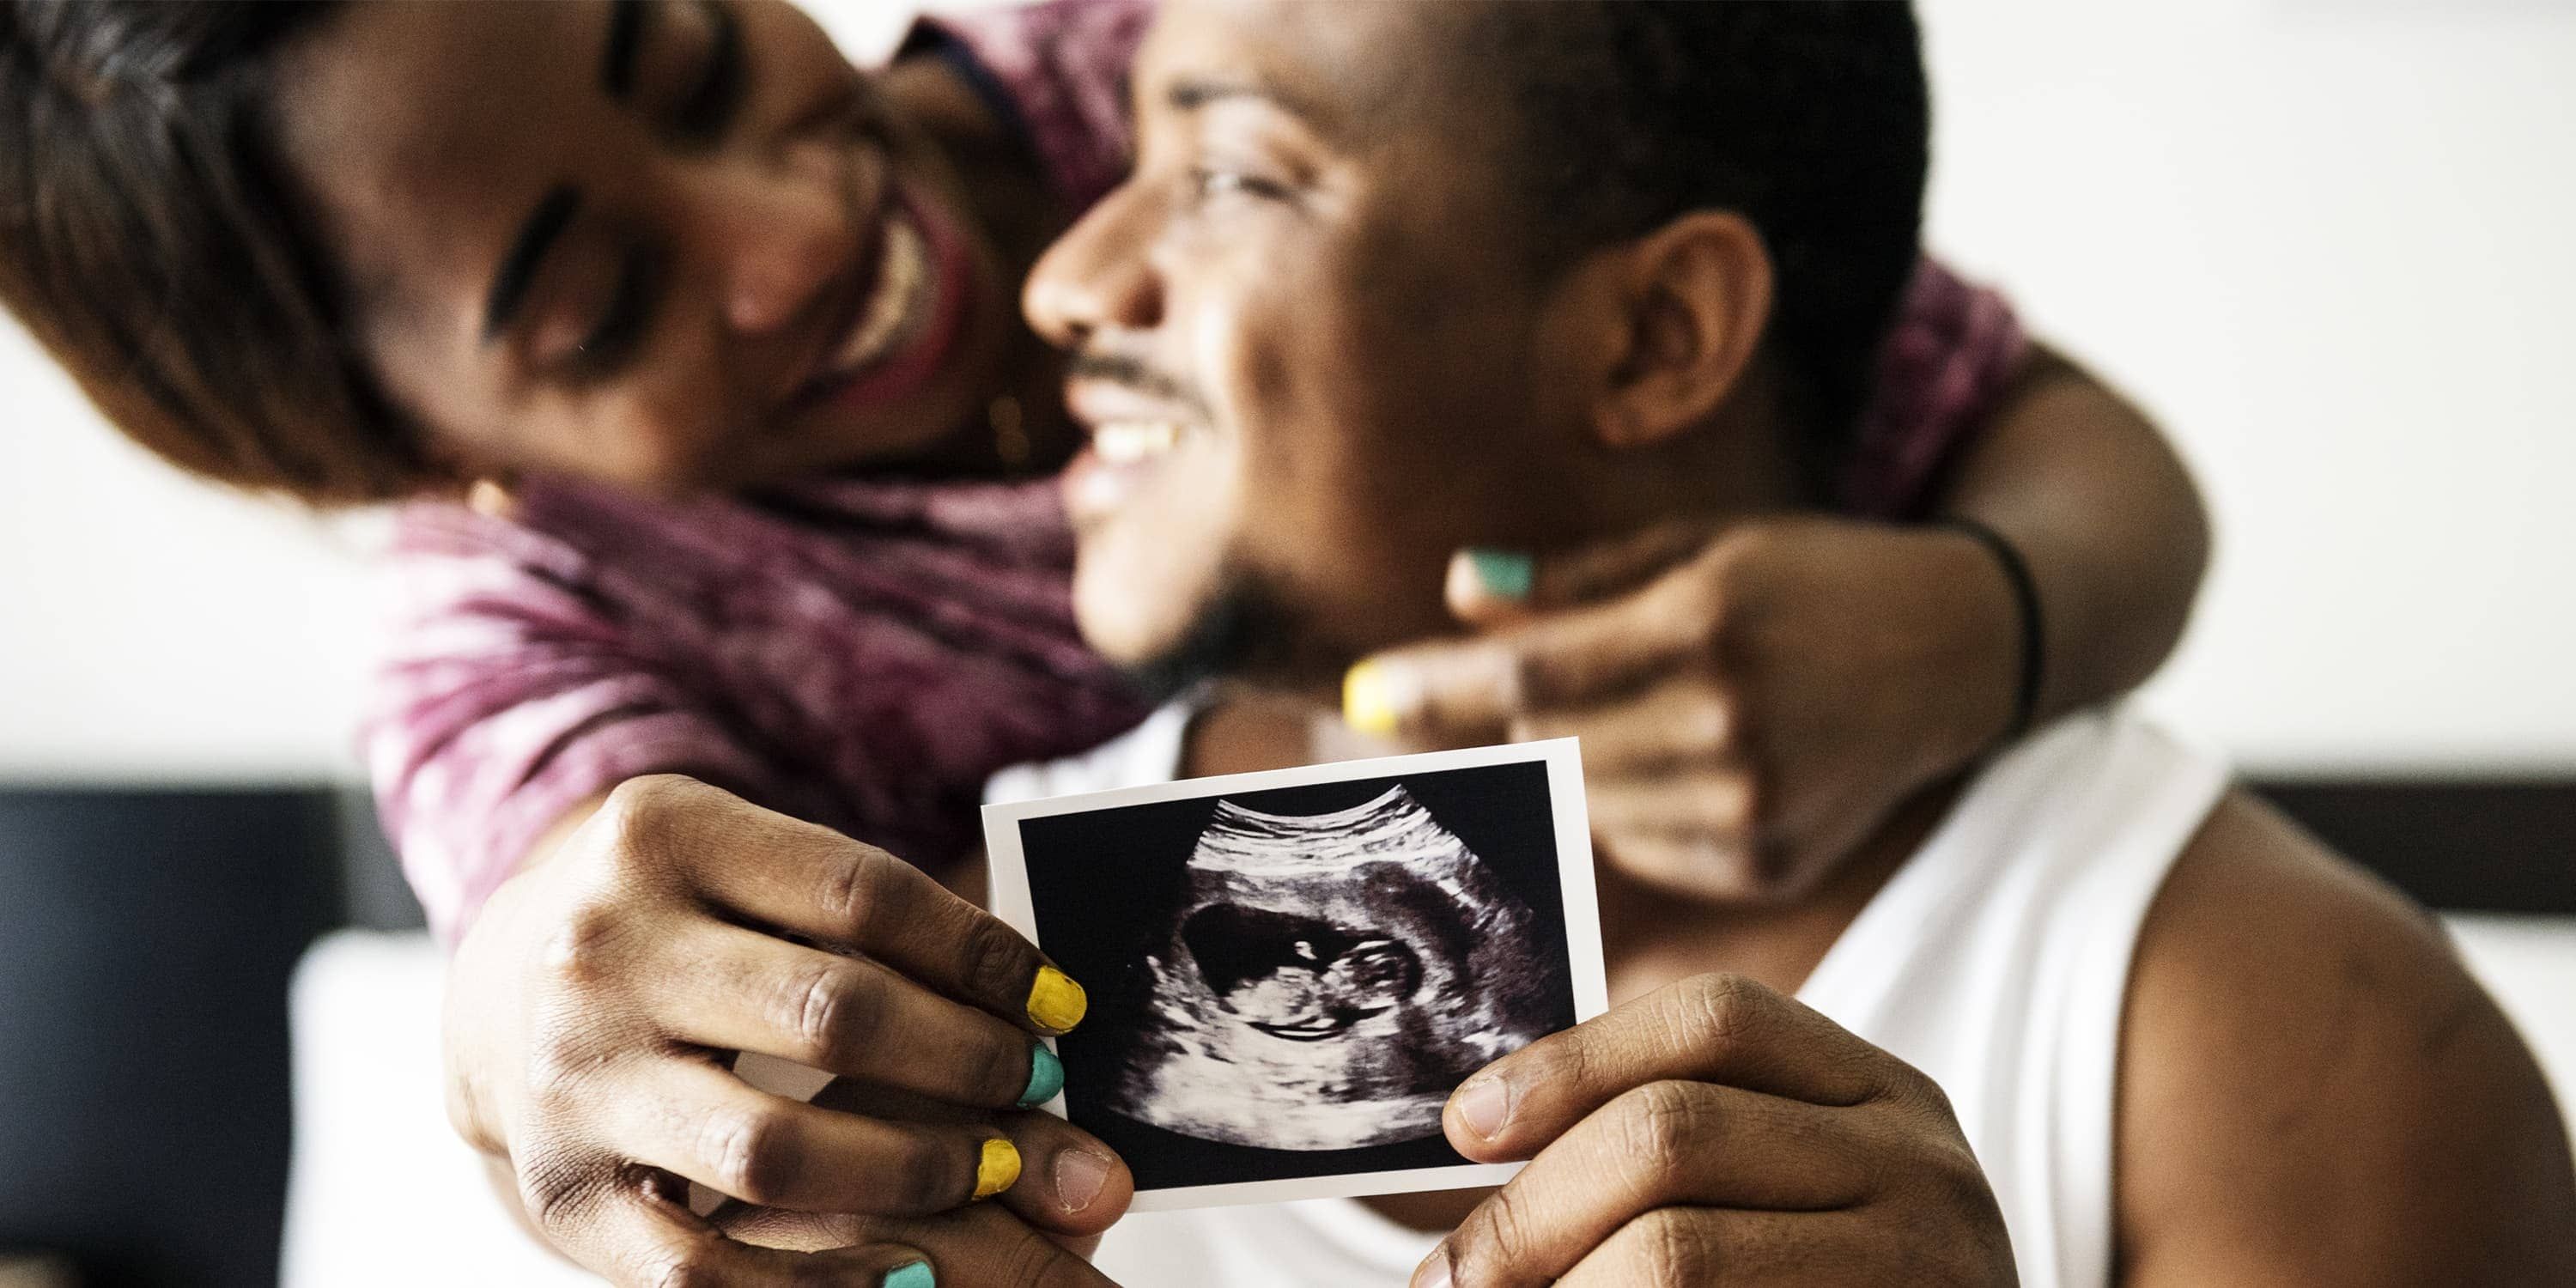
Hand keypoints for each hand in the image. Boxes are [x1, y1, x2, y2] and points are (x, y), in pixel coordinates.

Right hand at [443, 774, 1130, 1286]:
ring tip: (994, 1168)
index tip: (1061, 1004)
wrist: (498, 984)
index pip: (862, 895)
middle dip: (966, 1062)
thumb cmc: (672, 920)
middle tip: (1036, 1086)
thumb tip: (1048, 1009)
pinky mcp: (566, 1193)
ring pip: (777, 1148)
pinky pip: (702, 1268)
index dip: (982, 957)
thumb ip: (870, 920)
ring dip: (915, 1168)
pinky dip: (821, 1285)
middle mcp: (605, 952)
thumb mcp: (745, 864)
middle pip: (833, 1013)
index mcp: (665, 837)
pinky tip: (911, 1270)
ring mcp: (578, 1078)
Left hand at [1342, 518, 2018, 900]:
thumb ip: (1577, 581)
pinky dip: (1633, 806)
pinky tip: (1686, 758)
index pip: (1530, 675)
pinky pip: (1641, 845)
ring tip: (1621, 712)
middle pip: (1546, 746)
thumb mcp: (1701, 547)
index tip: (1362, 692)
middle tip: (1468, 698)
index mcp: (1705, 626)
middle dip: (1494, 723)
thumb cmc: (1812, 577)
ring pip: (1586, 803)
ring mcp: (1753, 808)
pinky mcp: (1767, 864)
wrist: (1963, 648)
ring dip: (1572, 762)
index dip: (1434, 689)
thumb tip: (1459, 585)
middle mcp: (1729, 726)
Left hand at [1416, 974, 2012, 1286]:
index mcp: (1882, 1094)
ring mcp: (1923, 1267)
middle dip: (1530, 1208)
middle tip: (1451, 1278)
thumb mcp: (1798, 1192)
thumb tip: (1487, 1136)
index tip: (1466, 1123)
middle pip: (1673, 1132)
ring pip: (1677, 1255)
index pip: (1715, 1019)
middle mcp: (1920, 1165)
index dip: (1573, 1059)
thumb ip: (1679, 1149)